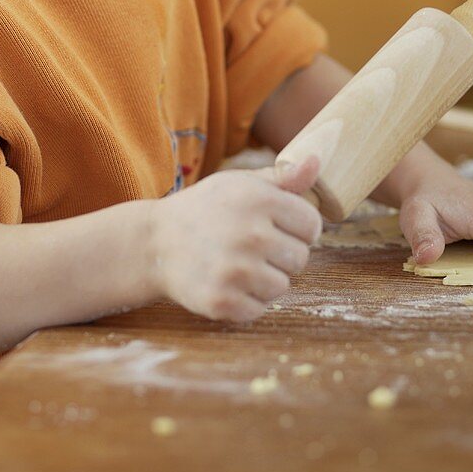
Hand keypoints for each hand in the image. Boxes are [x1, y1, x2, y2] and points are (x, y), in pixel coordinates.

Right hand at [150, 156, 320, 322]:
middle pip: (300, 259)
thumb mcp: (241, 183)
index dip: (298, 229)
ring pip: (282, 287)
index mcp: (259, 200)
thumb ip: (283, 178)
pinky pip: (259, 309)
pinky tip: (226, 282)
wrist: (155, 242)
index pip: (312, 225)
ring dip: (264, 280)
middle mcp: (250, 234)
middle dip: (281, 256)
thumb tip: (317, 161)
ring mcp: (235, 269)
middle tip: (250, 247)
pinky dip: (246, 302)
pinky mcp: (221, 300)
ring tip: (237, 264)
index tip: (278, 229)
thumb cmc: (206, 208)